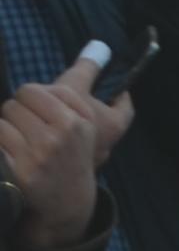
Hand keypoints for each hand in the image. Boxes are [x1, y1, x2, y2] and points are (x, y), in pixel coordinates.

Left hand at [0, 58, 130, 248]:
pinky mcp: (21, 171)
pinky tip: (7, 153)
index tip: (37, 113)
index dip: (30, 99)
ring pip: (4, 120)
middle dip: (15, 112)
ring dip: (4, 128)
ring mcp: (41, 153)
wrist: (66, 203)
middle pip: (17, 102)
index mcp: (80, 118)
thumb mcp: (98, 123)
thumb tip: (98, 48)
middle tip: (23, 126)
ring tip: (14, 141)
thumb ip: (97, 87)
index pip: (35, 90)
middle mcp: (63, 133)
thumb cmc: (76, 156)